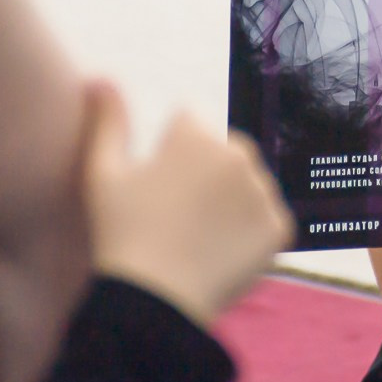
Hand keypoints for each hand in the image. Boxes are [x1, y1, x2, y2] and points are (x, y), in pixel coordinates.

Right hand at [82, 80, 293, 327]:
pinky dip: (249, 233)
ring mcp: (263, 191)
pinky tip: (218, 251)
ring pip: (247, 186)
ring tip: (196, 237)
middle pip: (224, 152)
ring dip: (230, 201)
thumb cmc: (119, 235)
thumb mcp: (101, 175)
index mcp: (197, 135)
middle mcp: (238, 155)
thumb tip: (101, 78)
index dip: (169, 154)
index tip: (156, 188)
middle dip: (206, 172)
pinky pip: (265, 220)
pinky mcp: (280, 227)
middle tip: (177, 216)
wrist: (151, 303)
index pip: (190, 125)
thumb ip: (106, 121)